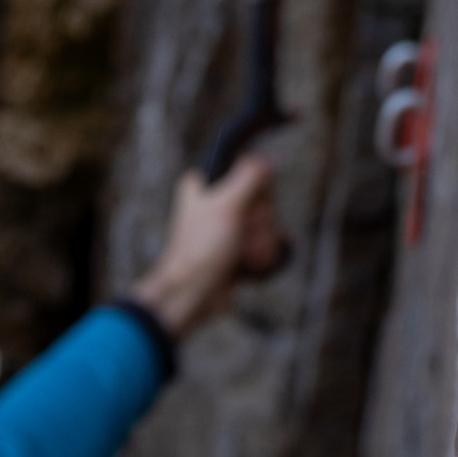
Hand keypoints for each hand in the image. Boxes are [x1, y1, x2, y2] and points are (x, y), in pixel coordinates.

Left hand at [128, 154, 283, 343]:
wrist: (191, 294)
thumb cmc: (202, 249)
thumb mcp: (227, 205)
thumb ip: (249, 177)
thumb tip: (266, 162)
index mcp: (206, 184)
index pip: (249, 171)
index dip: (258, 191)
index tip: (249, 207)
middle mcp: (216, 203)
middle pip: (261, 202)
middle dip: (260, 223)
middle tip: (242, 235)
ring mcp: (226, 228)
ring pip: (264, 225)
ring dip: (261, 242)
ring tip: (245, 255)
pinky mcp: (234, 249)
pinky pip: (262, 245)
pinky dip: (261, 256)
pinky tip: (251, 264)